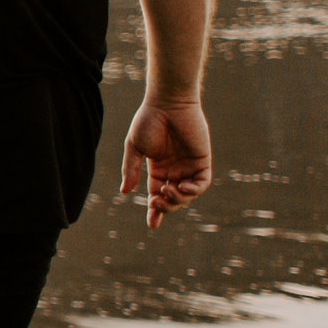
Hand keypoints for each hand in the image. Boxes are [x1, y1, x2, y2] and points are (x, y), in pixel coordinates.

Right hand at [120, 99, 211, 228]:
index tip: (153, 225)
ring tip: (167, 192)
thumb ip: (130, 169)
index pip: (157, 195)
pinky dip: (193, 190)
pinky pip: (202, 183)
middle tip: (156, 201)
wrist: (168, 103)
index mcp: (157, 169)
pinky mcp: (202, 160)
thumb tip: (125, 192)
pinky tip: (182, 187)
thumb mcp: (134, 148)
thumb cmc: (148, 121)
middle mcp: (174, 170)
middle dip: (165, 206)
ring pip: (188, 195)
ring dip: (178, 199)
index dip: (155, 211)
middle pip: (172, 199)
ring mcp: (189, 166)